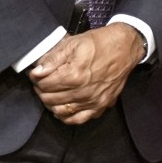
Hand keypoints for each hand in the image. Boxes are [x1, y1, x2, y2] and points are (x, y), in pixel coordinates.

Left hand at [29, 24, 144, 124]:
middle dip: (42, 91)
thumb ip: (53, 59)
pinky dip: (67, 116)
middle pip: (50, 99)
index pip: (43, 85)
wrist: (125, 48)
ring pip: (61, 111)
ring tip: (51, 93)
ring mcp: (93, 101)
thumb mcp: (73, 43)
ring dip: (51, 103)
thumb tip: (37, 72)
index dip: (36, 79)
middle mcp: (83, 92)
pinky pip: (78, 119)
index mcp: (74, 75)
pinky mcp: (101, 106)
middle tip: (43, 83)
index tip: (37, 74)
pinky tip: (64, 107)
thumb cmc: (100, 43)